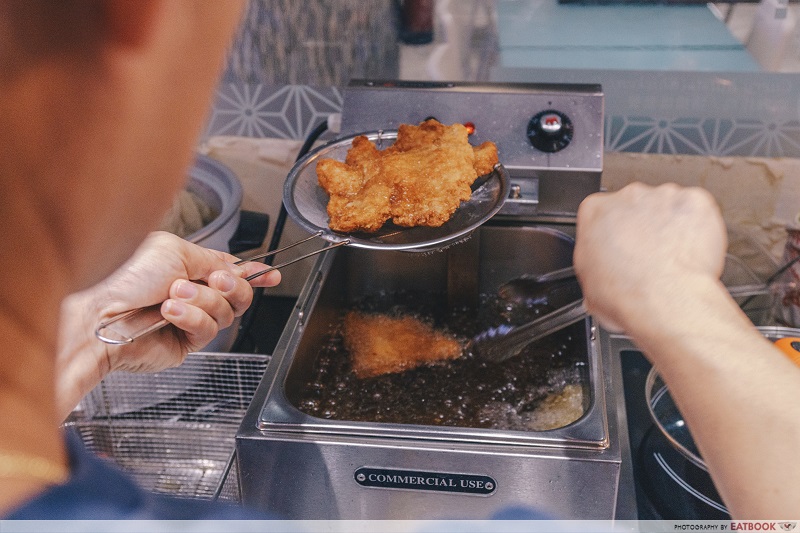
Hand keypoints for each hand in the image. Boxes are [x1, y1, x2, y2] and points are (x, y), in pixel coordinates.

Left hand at [56, 231, 279, 418]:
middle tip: (216, 280)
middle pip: (237, 294)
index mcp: (187, 267)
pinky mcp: (185, 344)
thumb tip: (237, 266)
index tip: (271, 275)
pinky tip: (171, 312)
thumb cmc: (123, 276)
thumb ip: (211, 258)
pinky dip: (192, 318)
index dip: (253, 273)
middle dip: (233, 285)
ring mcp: (188, 320)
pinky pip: (208, 330)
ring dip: (203, 300)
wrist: (99, 313)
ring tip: (173, 295)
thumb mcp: (173, 250)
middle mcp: (190, 294)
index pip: (229, 269)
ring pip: (225, 312)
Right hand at [574, 182, 726, 333]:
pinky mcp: (695, 202)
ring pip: (668, 206)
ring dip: (670, 226)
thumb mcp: (588, 282)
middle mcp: (628, 196)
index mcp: (595, 211)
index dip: (612, 232)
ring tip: (672, 258)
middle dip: (642, 226)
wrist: (665, 301)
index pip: (601, 212)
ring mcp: (664, 196)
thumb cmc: (628, 294)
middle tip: (648, 256)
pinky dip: (698, 226)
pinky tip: (690, 251)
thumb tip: (603, 267)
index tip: (619, 246)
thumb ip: (595, 259)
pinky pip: (698, 210)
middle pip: (636, 205)